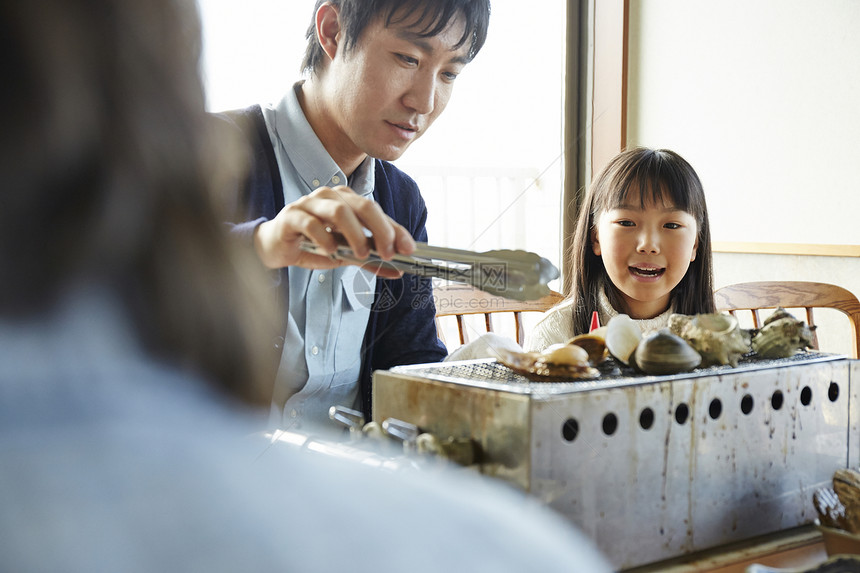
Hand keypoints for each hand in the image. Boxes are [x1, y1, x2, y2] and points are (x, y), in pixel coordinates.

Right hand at [253, 185, 414, 278]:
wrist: (276, 247)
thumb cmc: (312, 244)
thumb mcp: (345, 253)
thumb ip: (369, 259)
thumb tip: (397, 270)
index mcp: (347, 200)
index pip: (378, 212)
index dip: (395, 230)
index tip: (409, 249)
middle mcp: (331, 196)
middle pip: (363, 206)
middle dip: (380, 230)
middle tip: (387, 253)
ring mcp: (310, 203)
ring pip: (339, 211)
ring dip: (355, 235)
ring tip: (360, 254)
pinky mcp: (292, 216)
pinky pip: (312, 224)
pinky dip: (325, 239)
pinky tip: (331, 253)